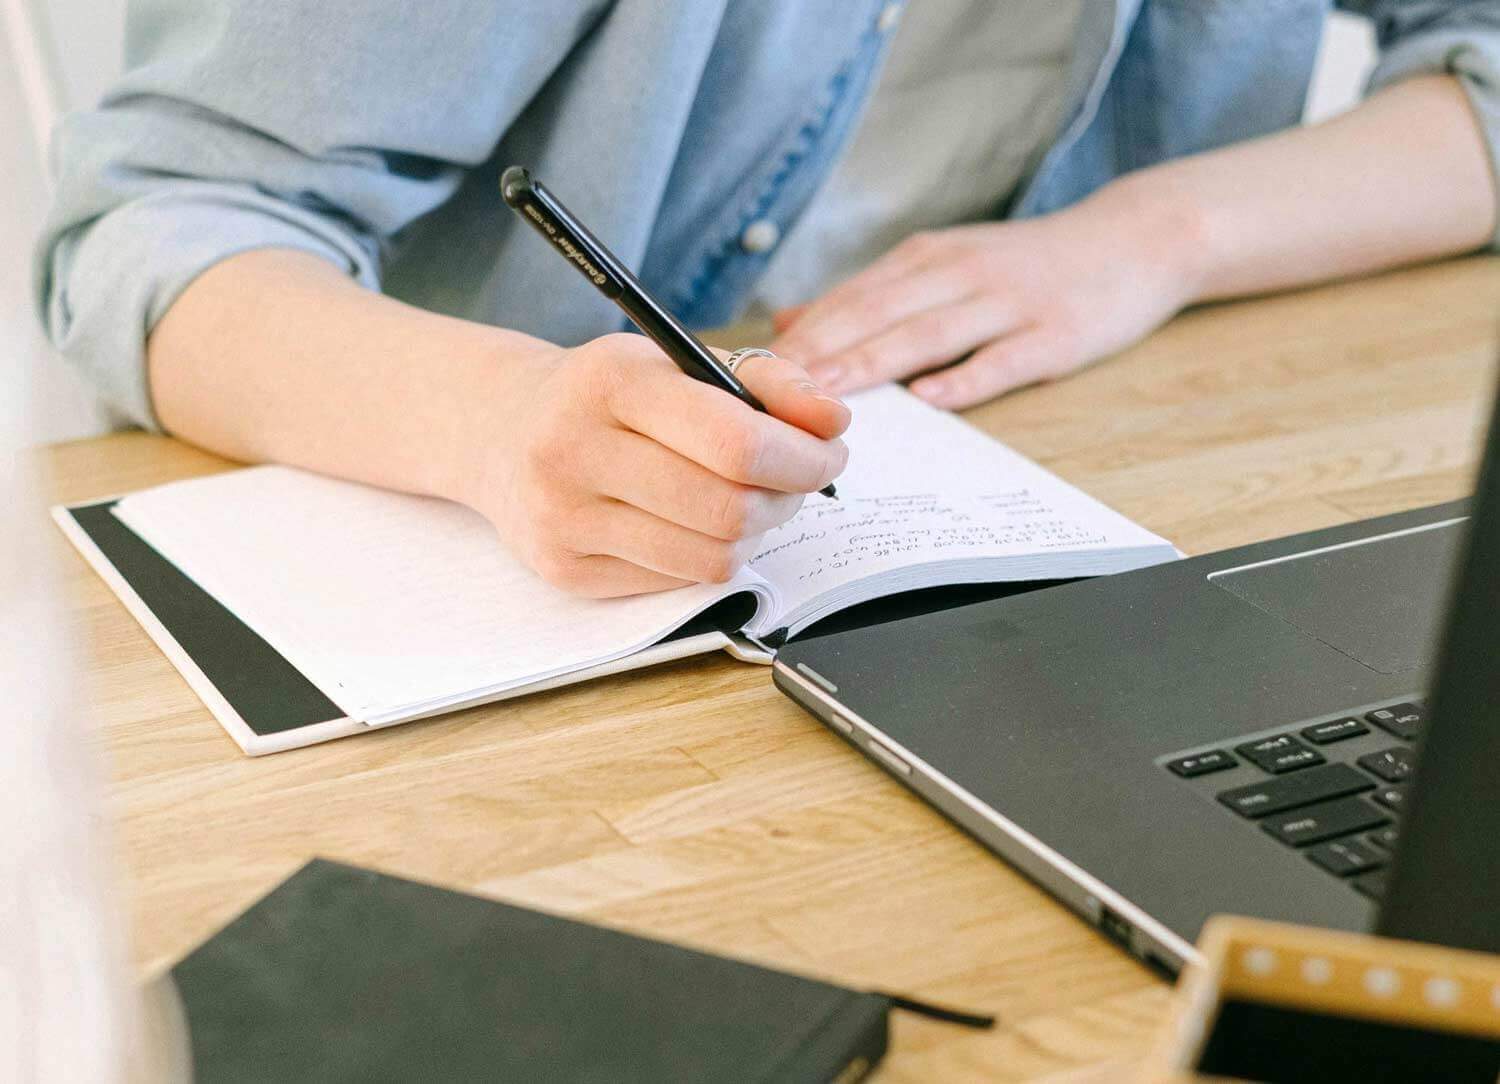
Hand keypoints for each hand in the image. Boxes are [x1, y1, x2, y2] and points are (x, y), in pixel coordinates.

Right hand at [462, 334, 848, 597]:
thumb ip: (767, 381)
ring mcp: (564, 519)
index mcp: (611, 383)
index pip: (736, 442)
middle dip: (787, 499)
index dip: (802, 457)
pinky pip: (678, 581)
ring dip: (753, 533)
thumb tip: (833, 421)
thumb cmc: (607, 395)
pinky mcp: (565, 570)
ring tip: (748, 501)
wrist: (499, 430)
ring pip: (711, 557)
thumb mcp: (677, 362)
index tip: (828, 453)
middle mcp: (575, 451)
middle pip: (730, 509)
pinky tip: (692, 523)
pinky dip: (706, 555)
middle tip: (795, 481)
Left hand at [769, 182, 1198, 408]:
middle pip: (878, 313)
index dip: (800, 336)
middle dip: (820, 352)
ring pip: (929, 333)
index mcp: (927, 259)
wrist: (1134, 239)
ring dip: (874, 362)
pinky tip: (931, 399)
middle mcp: (960, 273)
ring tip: (828, 395)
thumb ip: (870, 295)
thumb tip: (790, 322)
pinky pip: (1003, 358)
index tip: (751, 371)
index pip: (850, 297)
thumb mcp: (944, 263)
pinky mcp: (1054, 334)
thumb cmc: (1027, 264)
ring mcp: (1009, 303)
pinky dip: (966, 377)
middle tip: (770, 390)